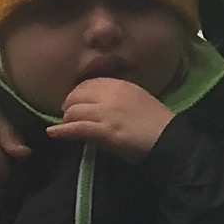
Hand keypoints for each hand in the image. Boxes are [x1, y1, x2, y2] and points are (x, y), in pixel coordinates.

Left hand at [42, 75, 173, 162]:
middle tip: (67, 116)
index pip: (88, 84)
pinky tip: (53, 133)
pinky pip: (76, 128)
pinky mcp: (105, 131)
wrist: (170, 140)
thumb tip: (98, 102)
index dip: (77, 94)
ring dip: (67, 121)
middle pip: (76, 96)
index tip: (75, 103)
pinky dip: (62, 131)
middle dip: (68, 107)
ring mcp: (107, 113)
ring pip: (73, 112)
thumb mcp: (137, 98)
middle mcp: (111, 94)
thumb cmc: (157, 123)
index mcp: (120, 84)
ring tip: (65, 128)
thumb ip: (117, 96)